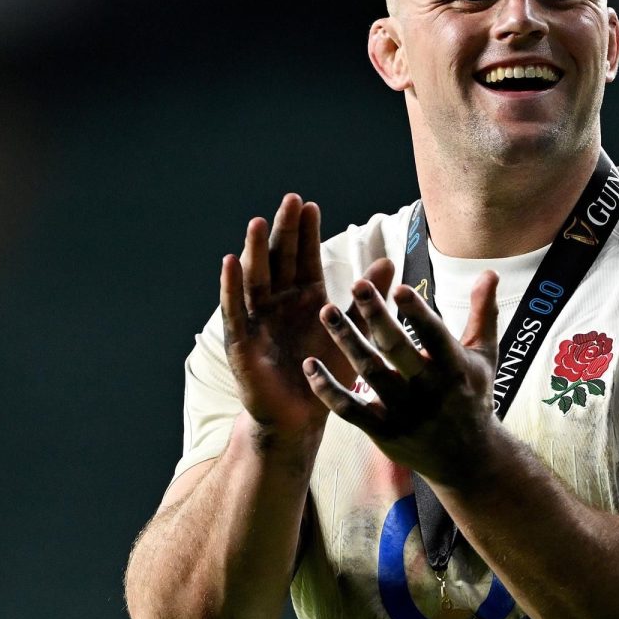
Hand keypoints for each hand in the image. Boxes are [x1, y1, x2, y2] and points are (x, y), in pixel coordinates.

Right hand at [220, 194, 392, 435]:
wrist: (302, 418)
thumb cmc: (327, 372)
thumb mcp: (353, 332)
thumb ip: (367, 299)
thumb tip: (389, 262)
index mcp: (306, 297)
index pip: (305, 257)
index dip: (306, 232)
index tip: (310, 205)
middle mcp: (280, 301)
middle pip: (280, 259)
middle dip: (284, 231)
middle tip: (289, 201)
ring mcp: (258, 318)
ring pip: (256, 278)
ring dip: (256, 251)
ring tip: (259, 223)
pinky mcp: (242, 341)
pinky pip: (234, 310)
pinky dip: (230, 286)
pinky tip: (230, 262)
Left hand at [303, 265, 501, 484]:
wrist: (469, 461)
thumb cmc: (474, 396)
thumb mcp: (485, 356)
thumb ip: (483, 313)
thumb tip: (490, 272)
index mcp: (455, 368)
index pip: (435, 336)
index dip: (417, 313)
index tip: (398, 286)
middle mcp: (430, 390)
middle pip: (397, 350)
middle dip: (376, 317)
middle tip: (356, 284)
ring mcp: (404, 412)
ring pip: (369, 373)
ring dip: (346, 341)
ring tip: (327, 311)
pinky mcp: (383, 432)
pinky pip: (349, 410)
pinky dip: (327, 390)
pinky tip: (309, 365)